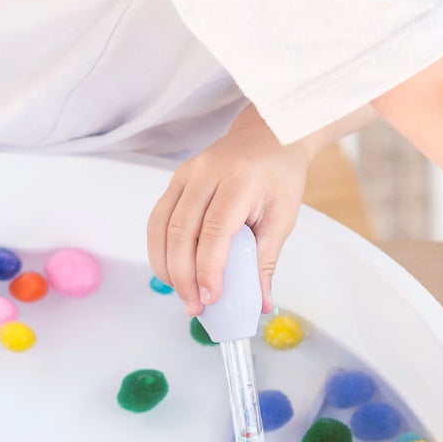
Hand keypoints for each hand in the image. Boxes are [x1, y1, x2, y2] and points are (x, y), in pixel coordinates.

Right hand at [146, 107, 307, 315]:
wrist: (268, 135)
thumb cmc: (279, 176)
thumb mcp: (284, 216)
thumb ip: (267, 260)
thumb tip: (259, 303)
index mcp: (240, 178)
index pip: (216, 229)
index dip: (209, 268)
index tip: (212, 298)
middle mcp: (206, 172)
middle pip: (182, 230)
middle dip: (184, 275)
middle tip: (194, 306)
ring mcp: (185, 173)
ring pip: (162, 226)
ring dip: (166, 266)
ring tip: (182, 295)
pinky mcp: (175, 180)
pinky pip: (158, 219)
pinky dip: (160, 249)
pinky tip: (172, 272)